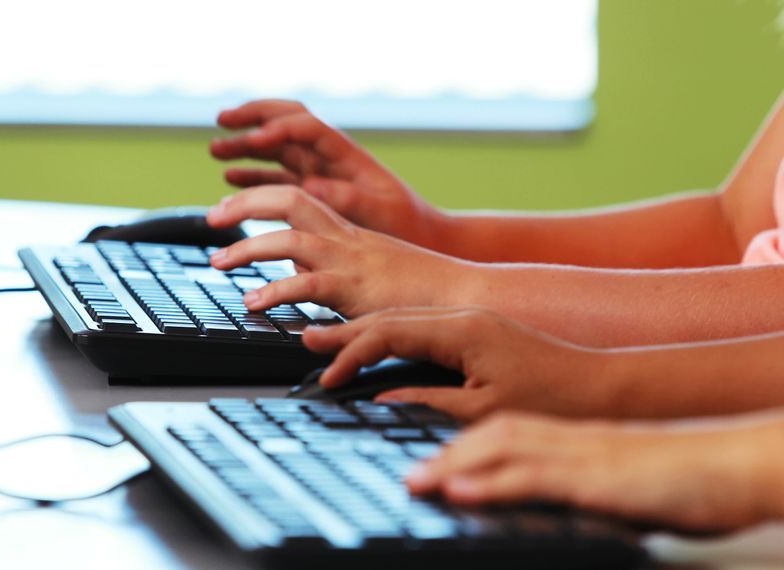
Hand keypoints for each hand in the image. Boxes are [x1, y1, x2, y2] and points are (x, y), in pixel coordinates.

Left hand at [207, 185, 468, 317]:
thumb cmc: (426, 294)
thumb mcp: (372, 276)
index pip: (300, 199)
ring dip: (248, 246)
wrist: (470, 298)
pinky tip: (254, 301)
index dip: (261, 197)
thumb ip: (332, 273)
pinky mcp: (357, 288)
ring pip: (291, 238)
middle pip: (289, 200)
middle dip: (245, 203)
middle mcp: (348, 239)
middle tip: (210, 217)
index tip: (230, 209)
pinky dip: (275, 291)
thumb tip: (298, 278)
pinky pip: (308, 283)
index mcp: (351, 233)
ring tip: (218, 262)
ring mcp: (353, 261)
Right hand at [210, 100, 448, 245]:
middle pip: (285, 121)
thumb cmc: (405, 224)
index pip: (305, 126)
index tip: (253, 140)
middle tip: (222, 120)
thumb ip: (344, 197)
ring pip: (275, 149)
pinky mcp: (313, 192)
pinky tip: (230, 178)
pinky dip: (253, 176)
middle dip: (252, 117)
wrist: (423, 236)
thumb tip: (309, 185)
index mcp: (345, 154)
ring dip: (245, 146)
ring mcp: (319, 171)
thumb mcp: (379, 211)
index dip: (277, 129)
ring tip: (215, 150)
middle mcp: (328, 156)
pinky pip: (276, 178)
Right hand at [303, 307, 616, 419]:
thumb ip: (427, 400)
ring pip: (403, 317)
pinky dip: (389, 333)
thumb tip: (382, 400)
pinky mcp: (476, 327)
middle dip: (346, 332)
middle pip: (389, 317)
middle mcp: (462, 315)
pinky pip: (421, 324)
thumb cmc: (552, 397)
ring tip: (328, 337)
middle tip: (308, 340)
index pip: (389, 334)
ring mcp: (470, 318)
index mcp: (461, 330)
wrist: (603, 383)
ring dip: (365, 329)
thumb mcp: (483, 409)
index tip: (328, 376)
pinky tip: (374, 340)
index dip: (352, 354)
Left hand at [405, 411, 783, 532]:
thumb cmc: (682, 479)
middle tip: (408, 472)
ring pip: (503, 447)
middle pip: (491, 434)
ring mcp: (581, 455)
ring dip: (454, 463)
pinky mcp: (596, 478)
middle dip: (444, 450)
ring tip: (417, 480)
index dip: (462, 445)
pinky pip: (534, 476)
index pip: (504, 433)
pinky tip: (460, 491)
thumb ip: (577, 485)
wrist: (735, 464)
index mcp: (572, 439)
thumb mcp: (617, 482)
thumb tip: (543, 501)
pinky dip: (491, 483)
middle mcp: (569, 439)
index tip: (428, 463)